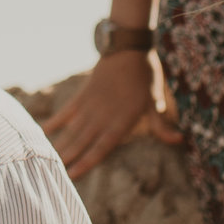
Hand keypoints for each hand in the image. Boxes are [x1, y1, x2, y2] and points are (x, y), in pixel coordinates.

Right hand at [45, 48, 182, 178]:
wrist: (127, 48)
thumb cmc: (145, 76)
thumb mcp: (156, 101)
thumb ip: (161, 125)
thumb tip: (180, 140)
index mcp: (121, 120)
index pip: (102, 146)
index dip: (87, 161)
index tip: (73, 175)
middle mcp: (102, 116)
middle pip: (82, 141)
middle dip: (68, 158)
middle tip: (53, 174)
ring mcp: (90, 105)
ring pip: (72, 130)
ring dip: (60, 145)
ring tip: (46, 160)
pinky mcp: (83, 95)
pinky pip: (65, 112)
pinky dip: (54, 122)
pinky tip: (42, 132)